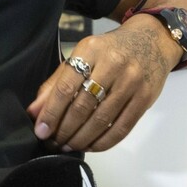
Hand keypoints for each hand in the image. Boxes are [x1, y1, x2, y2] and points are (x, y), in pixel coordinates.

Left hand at [28, 19, 181, 151]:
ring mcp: (132, 82)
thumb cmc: (111, 49)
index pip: (66, 87)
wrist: (152, 40)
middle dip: (65, 130)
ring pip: (101, 120)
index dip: (51, 112)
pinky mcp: (145, 98)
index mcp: (91, 50)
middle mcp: (113, 64)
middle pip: (83, 106)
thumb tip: (34, 112)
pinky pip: (121, 128)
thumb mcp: (83, 55)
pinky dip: (103, 142)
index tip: (41, 131)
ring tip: (69, 146)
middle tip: (54, 142)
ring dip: (81, 139)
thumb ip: (57, 82)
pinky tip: (91, 146)